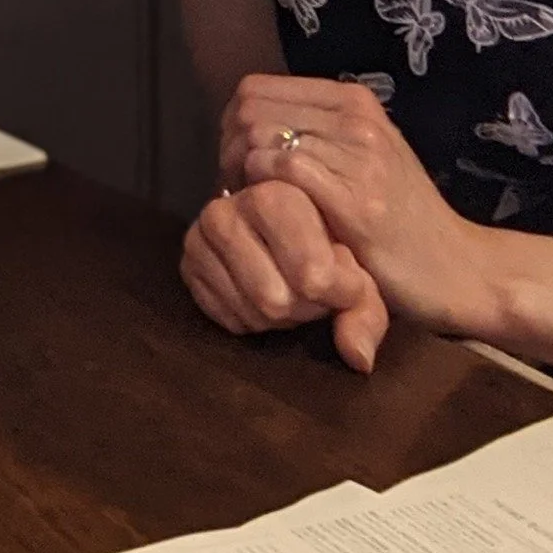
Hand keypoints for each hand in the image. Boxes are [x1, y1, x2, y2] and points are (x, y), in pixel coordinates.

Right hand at [180, 179, 388, 372]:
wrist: (285, 226)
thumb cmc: (331, 243)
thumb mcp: (358, 269)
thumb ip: (365, 312)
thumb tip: (359, 359)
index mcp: (276, 193)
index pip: (311, 273)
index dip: (337, 293)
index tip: (350, 284)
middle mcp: (227, 210)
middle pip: (277, 299)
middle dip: (307, 306)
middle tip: (319, 290)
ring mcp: (199, 238)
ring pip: (252, 312)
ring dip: (282, 317)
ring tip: (295, 290)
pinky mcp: (187, 266)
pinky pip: (229, 320)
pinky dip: (255, 320)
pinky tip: (267, 297)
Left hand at [228, 74, 496, 335]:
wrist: (456, 265)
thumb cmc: (400, 217)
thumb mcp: (364, 156)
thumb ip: (317, 132)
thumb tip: (248, 124)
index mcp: (354, 101)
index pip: (255, 88)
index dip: (232, 127)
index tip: (237, 164)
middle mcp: (358, 118)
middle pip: (250, 110)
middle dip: (228, 151)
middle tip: (239, 190)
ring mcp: (360, 156)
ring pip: (261, 138)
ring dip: (242, 177)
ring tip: (254, 207)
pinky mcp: (357, 201)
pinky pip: (285, 173)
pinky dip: (263, 195)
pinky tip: (271, 221)